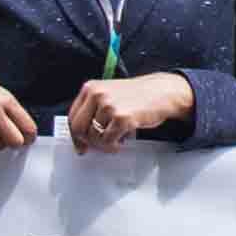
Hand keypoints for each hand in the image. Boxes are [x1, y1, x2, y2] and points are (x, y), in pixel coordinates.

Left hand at [65, 71, 197, 152]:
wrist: (162, 92)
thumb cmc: (138, 95)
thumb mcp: (110, 95)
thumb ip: (93, 110)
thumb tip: (82, 137)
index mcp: (91, 88)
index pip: (73, 116)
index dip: (75, 135)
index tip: (80, 144)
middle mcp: (97, 95)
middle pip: (79, 128)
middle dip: (87, 142)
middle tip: (97, 147)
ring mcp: (109, 106)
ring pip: (93, 137)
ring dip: (103, 145)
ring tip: (114, 141)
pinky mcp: (122, 118)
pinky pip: (108, 141)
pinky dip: (113, 146)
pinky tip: (121, 141)